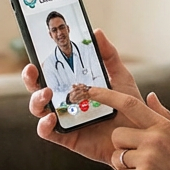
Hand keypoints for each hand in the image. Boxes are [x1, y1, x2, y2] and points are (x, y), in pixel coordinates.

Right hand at [23, 29, 140, 163]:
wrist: (140, 135)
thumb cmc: (129, 106)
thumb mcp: (120, 76)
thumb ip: (108, 55)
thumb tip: (96, 32)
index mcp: (73, 86)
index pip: (50, 74)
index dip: (38, 64)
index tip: (35, 53)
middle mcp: (64, 102)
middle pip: (37, 89)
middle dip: (30, 79)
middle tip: (33, 70)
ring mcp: (64, 120)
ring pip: (38, 110)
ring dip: (36, 100)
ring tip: (47, 93)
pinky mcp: (67, 137)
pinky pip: (48, 133)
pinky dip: (44, 125)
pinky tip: (52, 117)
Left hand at [89, 86, 169, 169]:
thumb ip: (163, 116)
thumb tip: (150, 95)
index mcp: (163, 127)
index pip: (130, 104)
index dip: (107, 96)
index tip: (90, 90)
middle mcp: (155, 139)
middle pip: (117, 136)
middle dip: (123, 150)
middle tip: (141, 163)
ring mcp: (148, 159)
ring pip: (116, 159)